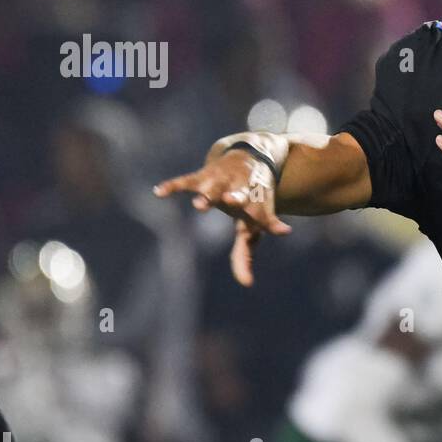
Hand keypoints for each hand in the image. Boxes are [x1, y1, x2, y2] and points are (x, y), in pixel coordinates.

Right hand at [153, 149, 291, 286]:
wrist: (254, 158)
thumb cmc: (252, 200)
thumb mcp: (252, 225)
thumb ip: (246, 254)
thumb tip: (246, 284)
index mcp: (257, 204)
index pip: (264, 216)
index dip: (272, 224)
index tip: (283, 230)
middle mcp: (241, 190)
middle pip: (240, 195)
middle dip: (236, 198)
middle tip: (232, 200)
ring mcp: (222, 181)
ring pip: (213, 187)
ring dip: (207, 195)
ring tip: (199, 206)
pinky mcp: (204, 175)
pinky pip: (186, 181)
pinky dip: (173, 186)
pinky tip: (158, 192)